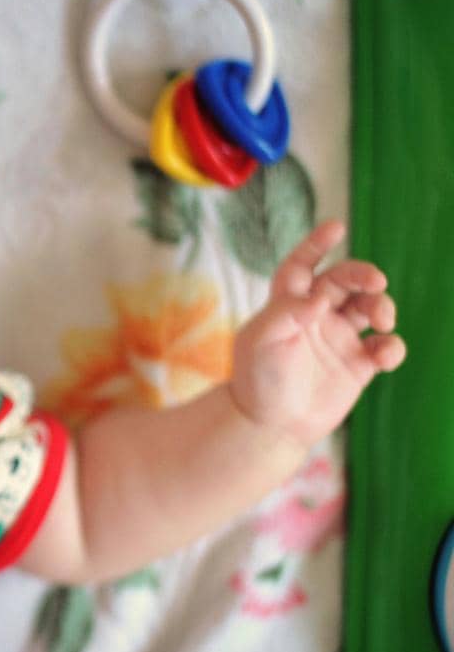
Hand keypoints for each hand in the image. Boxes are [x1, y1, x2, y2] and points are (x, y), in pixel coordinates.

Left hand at [229, 220, 406, 446]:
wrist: (271, 425)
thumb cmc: (258, 379)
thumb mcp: (261, 340)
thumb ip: (287, 312)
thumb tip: (320, 296)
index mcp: (288, 304)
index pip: (301, 266)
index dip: (316, 244)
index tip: (337, 226)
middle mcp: (316, 316)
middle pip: (345, 281)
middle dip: (364, 274)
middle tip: (377, 281)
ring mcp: (339, 338)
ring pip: (371, 307)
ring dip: (383, 306)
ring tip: (382, 321)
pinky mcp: (358, 364)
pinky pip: (385, 347)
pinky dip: (393, 347)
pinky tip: (384, 356)